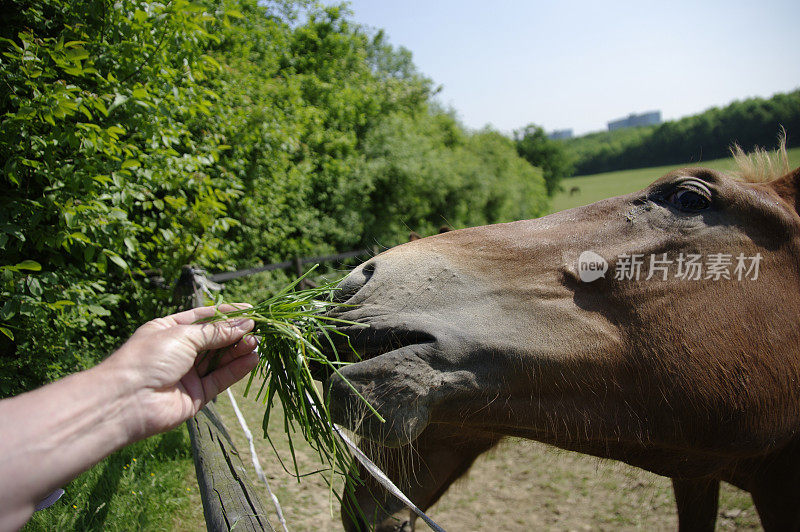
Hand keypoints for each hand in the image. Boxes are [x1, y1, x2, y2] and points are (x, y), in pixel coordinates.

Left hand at [104, 304, 258, 438]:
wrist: (127, 401)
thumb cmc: (149, 358)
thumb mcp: (184, 336)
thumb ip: (216, 332)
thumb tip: (245, 324)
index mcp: (169, 330)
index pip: (204, 318)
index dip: (227, 314)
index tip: (250, 310)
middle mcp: (180, 351)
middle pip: (215, 339)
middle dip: (236, 333)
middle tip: (258, 329)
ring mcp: (188, 374)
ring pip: (220, 359)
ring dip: (239, 350)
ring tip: (257, 343)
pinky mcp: (197, 395)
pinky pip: (221, 379)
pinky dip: (237, 369)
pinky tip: (252, 359)